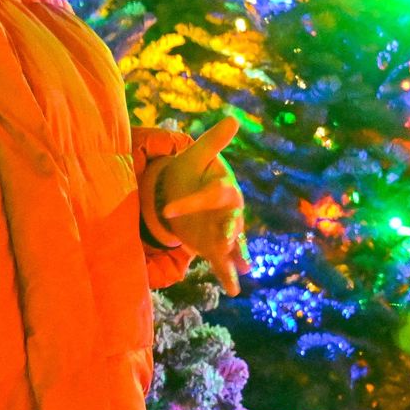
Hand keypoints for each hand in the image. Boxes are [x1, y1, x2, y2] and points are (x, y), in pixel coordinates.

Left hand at [153, 117, 248, 296]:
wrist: (190, 188)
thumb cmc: (193, 170)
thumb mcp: (197, 156)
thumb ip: (213, 142)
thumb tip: (232, 119)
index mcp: (224, 187)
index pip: (210, 195)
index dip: (189, 202)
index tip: (167, 211)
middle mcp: (230, 211)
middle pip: (231, 223)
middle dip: (230, 232)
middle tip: (227, 241)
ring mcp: (224, 231)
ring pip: (232, 246)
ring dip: (235, 258)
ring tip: (242, 271)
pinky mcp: (216, 246)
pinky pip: (223, 261)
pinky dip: (228, 275)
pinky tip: (233, 291)